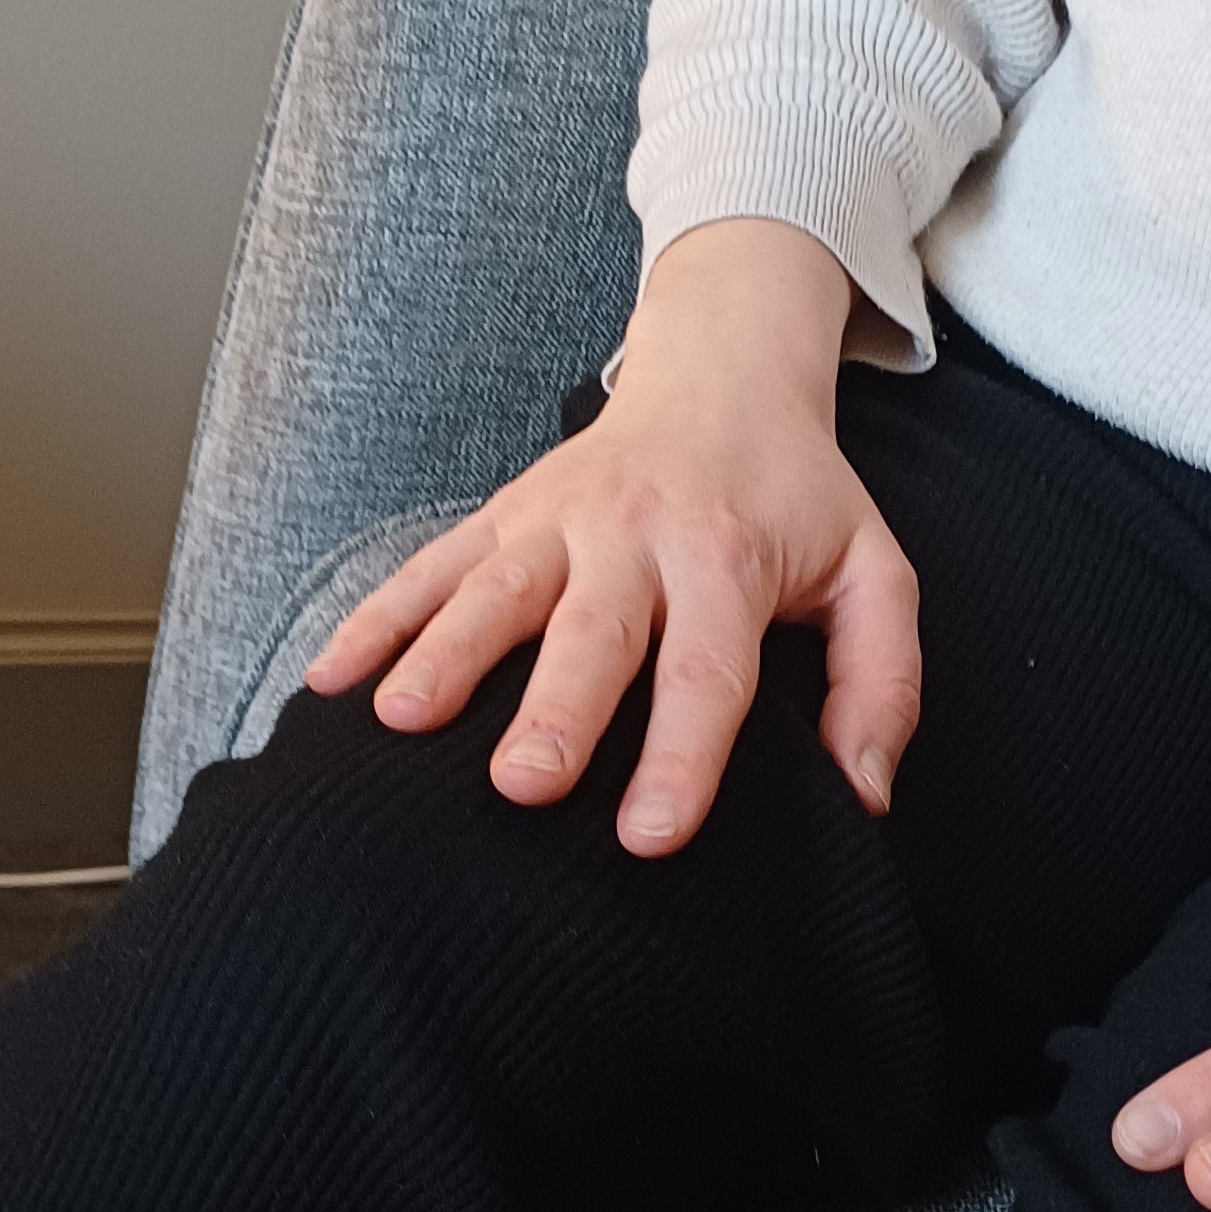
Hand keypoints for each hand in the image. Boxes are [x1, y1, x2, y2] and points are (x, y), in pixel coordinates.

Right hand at [306, 219, 920, 856]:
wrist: (722, 375)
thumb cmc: (797, 499)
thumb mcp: (873, 573)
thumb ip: (881, 680)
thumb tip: (865, 791)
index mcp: (728, 558)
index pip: (708, 669)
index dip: (683, 754)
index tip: (649, 835)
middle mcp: (636, 536)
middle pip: (592, 633)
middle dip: (555, 709)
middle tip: (523, 785)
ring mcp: (556, 523)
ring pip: (494, 592)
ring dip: (444, 655)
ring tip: (400, 721)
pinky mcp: (500, 517)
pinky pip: (429, 568)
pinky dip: (376, 619)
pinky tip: (329, 680)